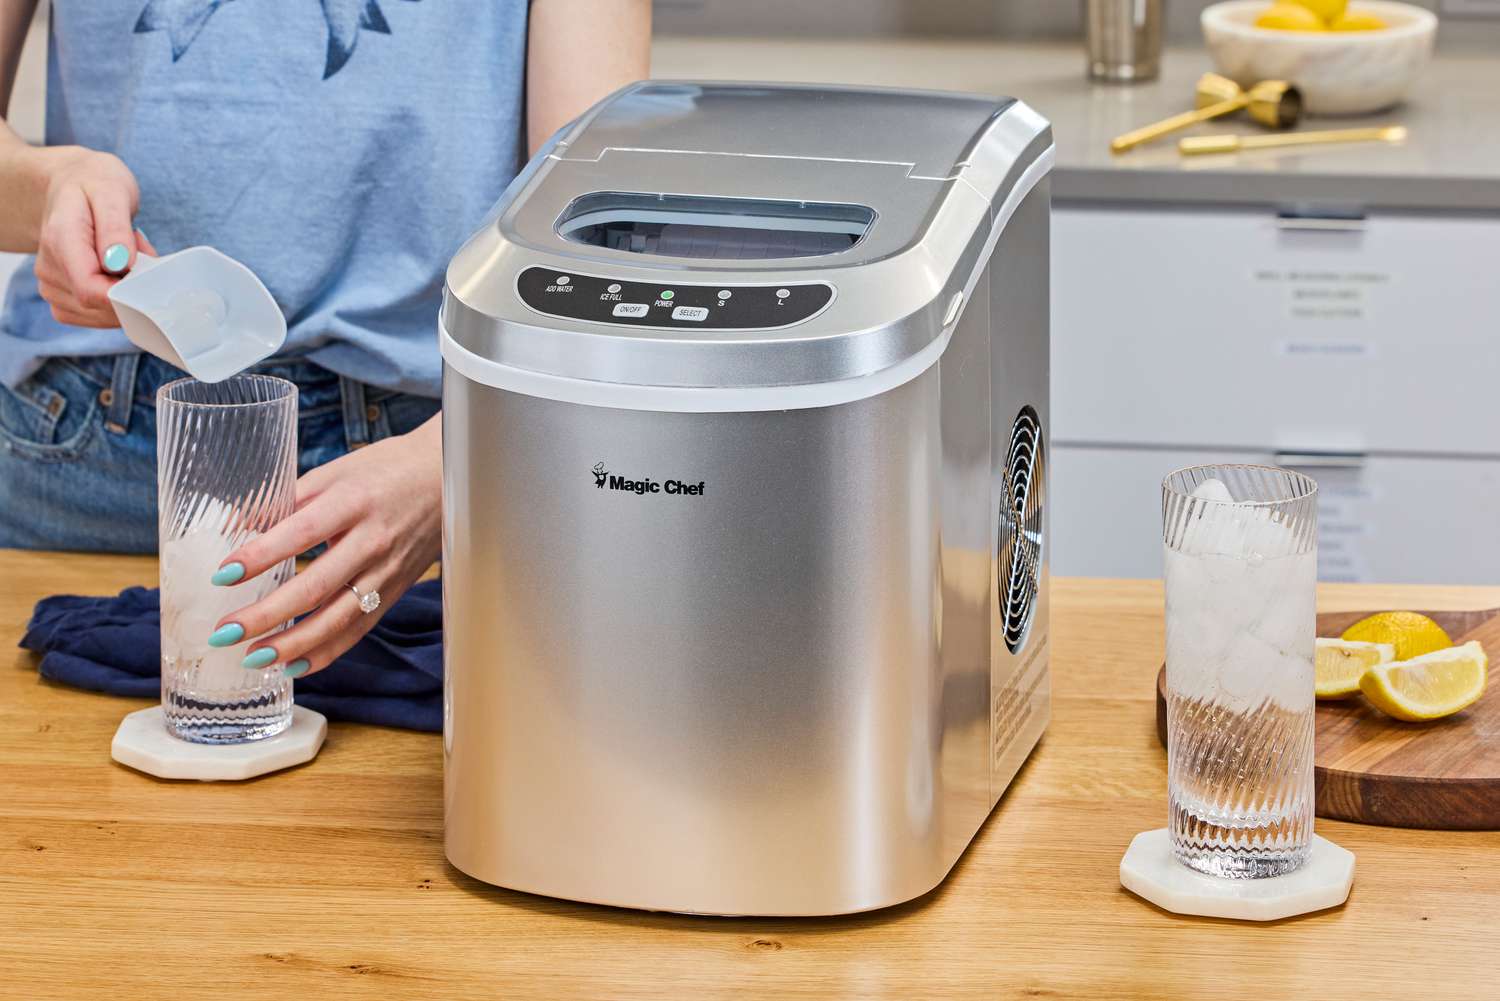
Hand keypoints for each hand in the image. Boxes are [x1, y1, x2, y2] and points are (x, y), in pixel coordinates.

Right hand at [33, 147, 156, 326]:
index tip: (147, 276)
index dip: (125, 295)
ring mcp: (51, 285)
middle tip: (140, 253)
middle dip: (131, 289)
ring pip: (100, 316)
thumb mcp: (111, 190)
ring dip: (125, 295)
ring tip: (126, 258)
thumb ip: (115, 227)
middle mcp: (49, 267)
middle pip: (99, 307)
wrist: (70, 184)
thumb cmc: (94, 184)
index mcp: (60, 240)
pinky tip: (116, 274)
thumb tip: (121, 264)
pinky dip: (115, 302)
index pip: (90, 291)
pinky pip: (95, 318)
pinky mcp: (60, 298)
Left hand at [212, 415, 442, 676]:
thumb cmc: (388, 469)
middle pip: (317, 586)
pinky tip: (294, 665)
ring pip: (339, 618)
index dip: (261, 555)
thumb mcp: (335, 472)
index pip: (301, 532)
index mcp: (353, 501)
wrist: (448, 478)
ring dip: (294, 643)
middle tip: (225, 632)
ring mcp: (388, 570)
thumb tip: (234, 525)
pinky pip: (360, 628)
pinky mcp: (396, 590)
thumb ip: (287, 501)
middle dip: (267, 614)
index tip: (223, 574)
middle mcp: (373, 540)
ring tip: (254, 657)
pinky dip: (327, 651)